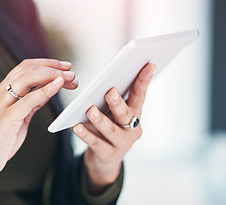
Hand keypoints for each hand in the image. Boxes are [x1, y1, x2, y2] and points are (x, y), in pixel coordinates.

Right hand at [0, 59, 77, 203]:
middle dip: (52, 67)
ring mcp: (2, 104)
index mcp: (2, 92)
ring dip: (51, 75)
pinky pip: (28, 99)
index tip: (64, 67)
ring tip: (69, 78)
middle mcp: (1, 93)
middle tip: (71, 72)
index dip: (47, 64)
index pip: (25, 68)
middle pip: (27, 69)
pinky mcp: (6, 118)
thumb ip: (30, 102)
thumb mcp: (19, 116)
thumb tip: (47, 90)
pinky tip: (58, 85)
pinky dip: (45, 90)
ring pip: (27, 78)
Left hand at [73, 63, 155, 194]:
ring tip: (90, 110)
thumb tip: (104, 82)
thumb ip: (111, 100)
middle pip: (126, 114)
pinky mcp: (109, 155)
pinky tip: (76, 127)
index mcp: (135, 113)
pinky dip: (86, 134)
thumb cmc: (108, 128)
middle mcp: (132, 128)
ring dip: (100, 119)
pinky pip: (96, 143)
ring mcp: (123, 144)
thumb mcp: (112, 114)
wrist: (105, 160)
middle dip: (118, 103)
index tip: (148, 65)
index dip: (144, 80)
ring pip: (111, 130)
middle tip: (110, 92)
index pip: (140, 95)